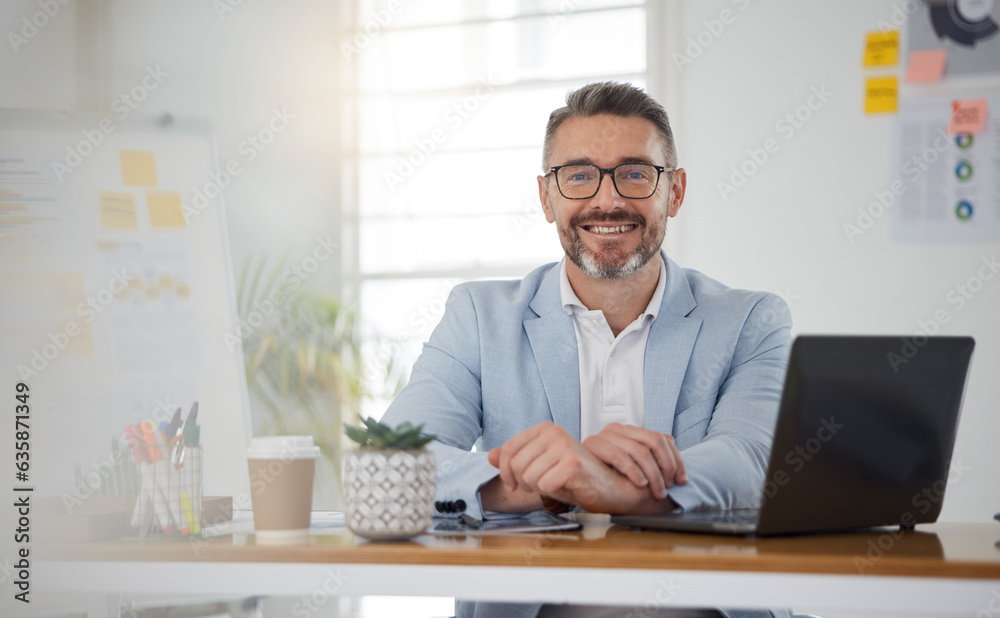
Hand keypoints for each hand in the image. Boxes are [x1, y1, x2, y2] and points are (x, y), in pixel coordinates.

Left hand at [486, 421, 651, 512]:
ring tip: (558, 485)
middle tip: (545, 485)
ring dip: (541, 489)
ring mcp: (564, 446)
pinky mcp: (572, 463)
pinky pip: (544, 486)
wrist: (609, 487)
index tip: (514, 484)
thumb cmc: (575, 477)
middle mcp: (555, 432)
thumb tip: (490, 455)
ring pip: (529, 477)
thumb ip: (515, 459)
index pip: (509, 449)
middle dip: (526, 483)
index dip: (506, 472)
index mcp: (545, 428)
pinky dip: (554, 494)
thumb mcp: (541, 465)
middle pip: (517, 466)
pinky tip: (567, 488)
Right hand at [582, 423, 686, 498]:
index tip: (682, 479)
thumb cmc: (612, 480)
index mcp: (630, 431)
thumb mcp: (639, 468)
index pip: (661, 438)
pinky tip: (640, 483)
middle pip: (654, 441)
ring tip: (657, 490)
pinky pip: (619, 455)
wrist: (583, 487)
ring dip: (653, 474)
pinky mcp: (592, 444)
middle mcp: (618, 429)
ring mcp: (605, 435)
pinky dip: (633, 471)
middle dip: (666, 467)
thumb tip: (671, 440)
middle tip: (669, 487)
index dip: (676, 460)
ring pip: (640, 450)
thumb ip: (655, 454)